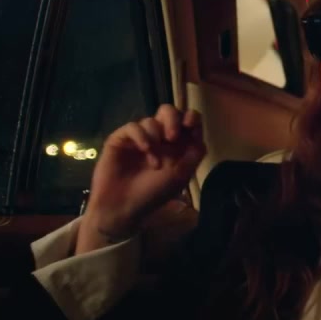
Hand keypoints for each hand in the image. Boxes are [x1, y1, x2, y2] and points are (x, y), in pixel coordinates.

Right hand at [76, 105, 205, 254]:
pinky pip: (133, 127)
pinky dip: (141, 136)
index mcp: (175, 146)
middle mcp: (158, 139)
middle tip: (172, 137)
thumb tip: (200, 135)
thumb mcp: (181, 176)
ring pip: (150, 120)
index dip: (191, 118)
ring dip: (156, 138)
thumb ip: (194, 154)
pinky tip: (145, 150)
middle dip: (173, 119)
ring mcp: (139, 138)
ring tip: (155, 163)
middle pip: (168, 112)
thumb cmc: (153, 194)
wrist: (122, 207)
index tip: (191, 124)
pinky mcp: (120, 139)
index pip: (187, 121)